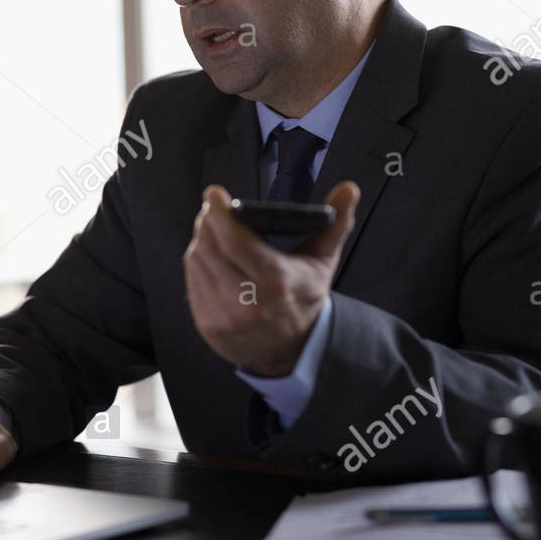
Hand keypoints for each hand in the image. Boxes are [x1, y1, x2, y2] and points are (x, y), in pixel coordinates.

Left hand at [184, 180, 359, 376]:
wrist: (292, 349)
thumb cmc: (304, 297)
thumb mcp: (323, 260)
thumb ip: (336, 221)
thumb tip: (349, 190)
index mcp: (277, 281)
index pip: (235, 241)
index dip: (219, 214)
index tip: (215, 194)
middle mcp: (248, 302)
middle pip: (210, 248)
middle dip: (208, 222)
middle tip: (214, 209)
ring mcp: (225, 317)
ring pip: (197, 263)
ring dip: (201, 241)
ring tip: (213, 232)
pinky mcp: (208, 325)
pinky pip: (191, 283)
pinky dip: (197, 264)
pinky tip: (209, 257)